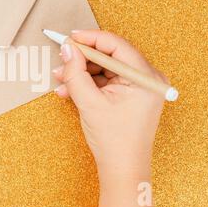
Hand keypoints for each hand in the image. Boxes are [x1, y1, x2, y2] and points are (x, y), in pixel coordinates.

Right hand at [53, 30, 166, 206]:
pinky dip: (88, 84)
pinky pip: (106, 81)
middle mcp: (146, 78)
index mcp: (145, 77)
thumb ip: (76, 72)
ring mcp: (138, 87)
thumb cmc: (114, 140)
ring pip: (105, 69)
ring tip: (61, 79)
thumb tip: (67, 48)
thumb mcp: (89, 102)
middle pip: (109, 56)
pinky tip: (69, 90)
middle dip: (83, 60)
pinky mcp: (129, 94)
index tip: (70, 38)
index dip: (90, 39)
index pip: (116, 45)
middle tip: (63, 59)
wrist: (122, 168)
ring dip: (81, 73)